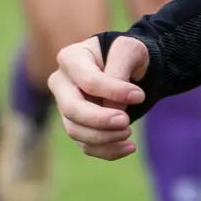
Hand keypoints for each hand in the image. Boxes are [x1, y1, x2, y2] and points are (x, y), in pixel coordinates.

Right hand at [51, 34, 146, 159]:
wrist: (128, 68)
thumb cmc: (126, 55)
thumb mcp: (129, 50)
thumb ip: (119, 70)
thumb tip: (114, 109)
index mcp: (70, 58)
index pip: (87, 82)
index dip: (113, 92)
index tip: (140, 96)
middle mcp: (61, 83)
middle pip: (72, 109)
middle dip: (100, 120)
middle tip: (126, 122)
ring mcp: (65, 106)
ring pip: (75, 131)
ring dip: (105, 137)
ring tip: (129, 132)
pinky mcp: (76, 125)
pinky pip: (85, 145)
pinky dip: (107, 150)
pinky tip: (129, 147)